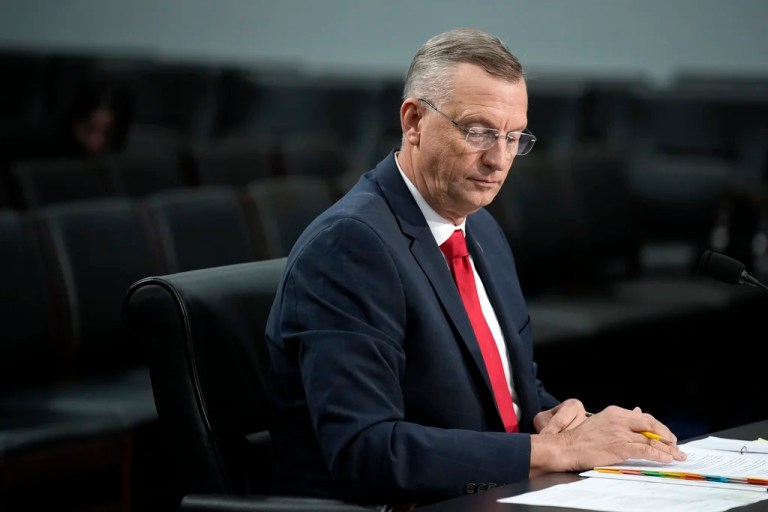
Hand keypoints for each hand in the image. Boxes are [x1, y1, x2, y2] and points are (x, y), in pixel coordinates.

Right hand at [529, 405, 686, 475]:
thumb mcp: (601, 422)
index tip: (666, 435)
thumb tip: (638, 411)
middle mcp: (619, 419)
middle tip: (675, 445)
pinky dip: (659, 455)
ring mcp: (620, 433)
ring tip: (677, 455)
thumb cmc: (580, 438)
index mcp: (614, 412)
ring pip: (651, 439)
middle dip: (666, 436)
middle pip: (651, 425)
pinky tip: (667, 459)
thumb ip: (620, 419)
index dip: (658, 427)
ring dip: (668, 449)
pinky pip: (646, 450)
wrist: (565, 447)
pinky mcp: (620, 446)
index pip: (643, 417)